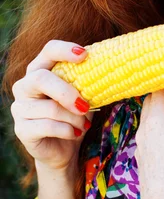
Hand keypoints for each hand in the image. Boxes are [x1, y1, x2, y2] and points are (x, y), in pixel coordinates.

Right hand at [11, 40, 93, 172]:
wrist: (63, 148)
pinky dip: (68, 131)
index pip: (48, 51)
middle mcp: (24, 86)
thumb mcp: (82, 96)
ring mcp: (19, 108)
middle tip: (85, 106)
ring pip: (51, 109)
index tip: (84, 54)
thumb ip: (88, 82)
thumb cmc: (74, 116)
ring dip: (74, 119)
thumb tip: (109, 68)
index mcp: (40, 70)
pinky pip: (48, 127)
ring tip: (84, 125)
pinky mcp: (22, 129)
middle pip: (41, 78)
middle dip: (68, 92)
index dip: (64, 50)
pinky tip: (75, 133)